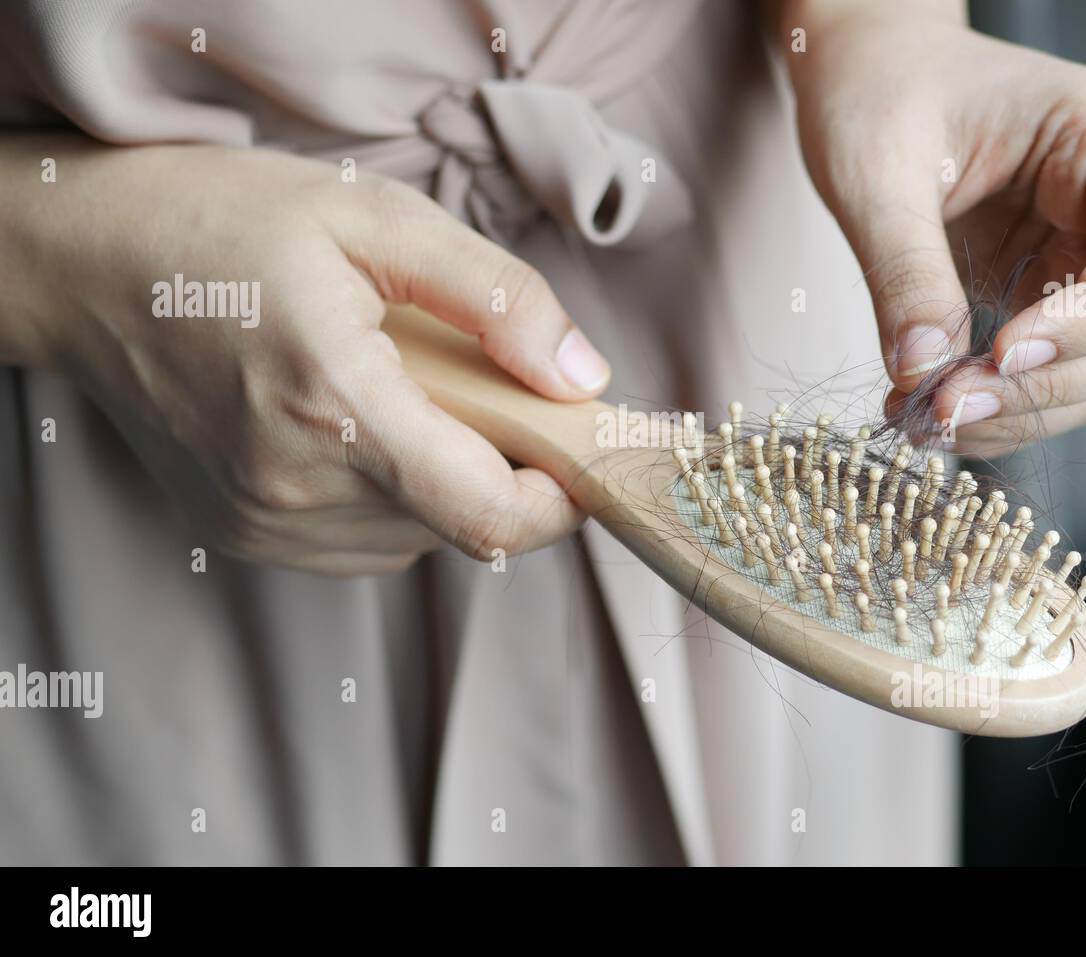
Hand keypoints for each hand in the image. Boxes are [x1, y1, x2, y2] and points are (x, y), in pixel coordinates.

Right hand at [8, 138, 609, 573]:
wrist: (84, 264)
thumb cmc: (225, 224)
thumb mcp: (376, 220)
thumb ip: (496, 300)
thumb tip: (581, 377)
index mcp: (338, 406)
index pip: (491, 517)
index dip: (560, 502)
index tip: (576, 452)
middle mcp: (298, 488)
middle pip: (463, 527)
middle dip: (502, 467)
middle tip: (477, 385)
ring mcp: (265, 524)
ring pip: (417, 540)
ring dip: (444, 482)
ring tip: (401, 394)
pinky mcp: (245, 534)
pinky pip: (363, 543)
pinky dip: (391, 496)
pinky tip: (355, 426)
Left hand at [784, 3, 1085, 454]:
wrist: (867, 74)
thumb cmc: (880, 87)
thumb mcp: (876, 171)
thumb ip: (905, 270)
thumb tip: (923, 372)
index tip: (1004, 354)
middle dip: (1047, 383)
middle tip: (947, 409)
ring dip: (1023, 410)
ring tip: (927, 421)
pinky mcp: (1047, 292)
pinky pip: (1049, 371)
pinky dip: (999, 404)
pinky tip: (929, 411)